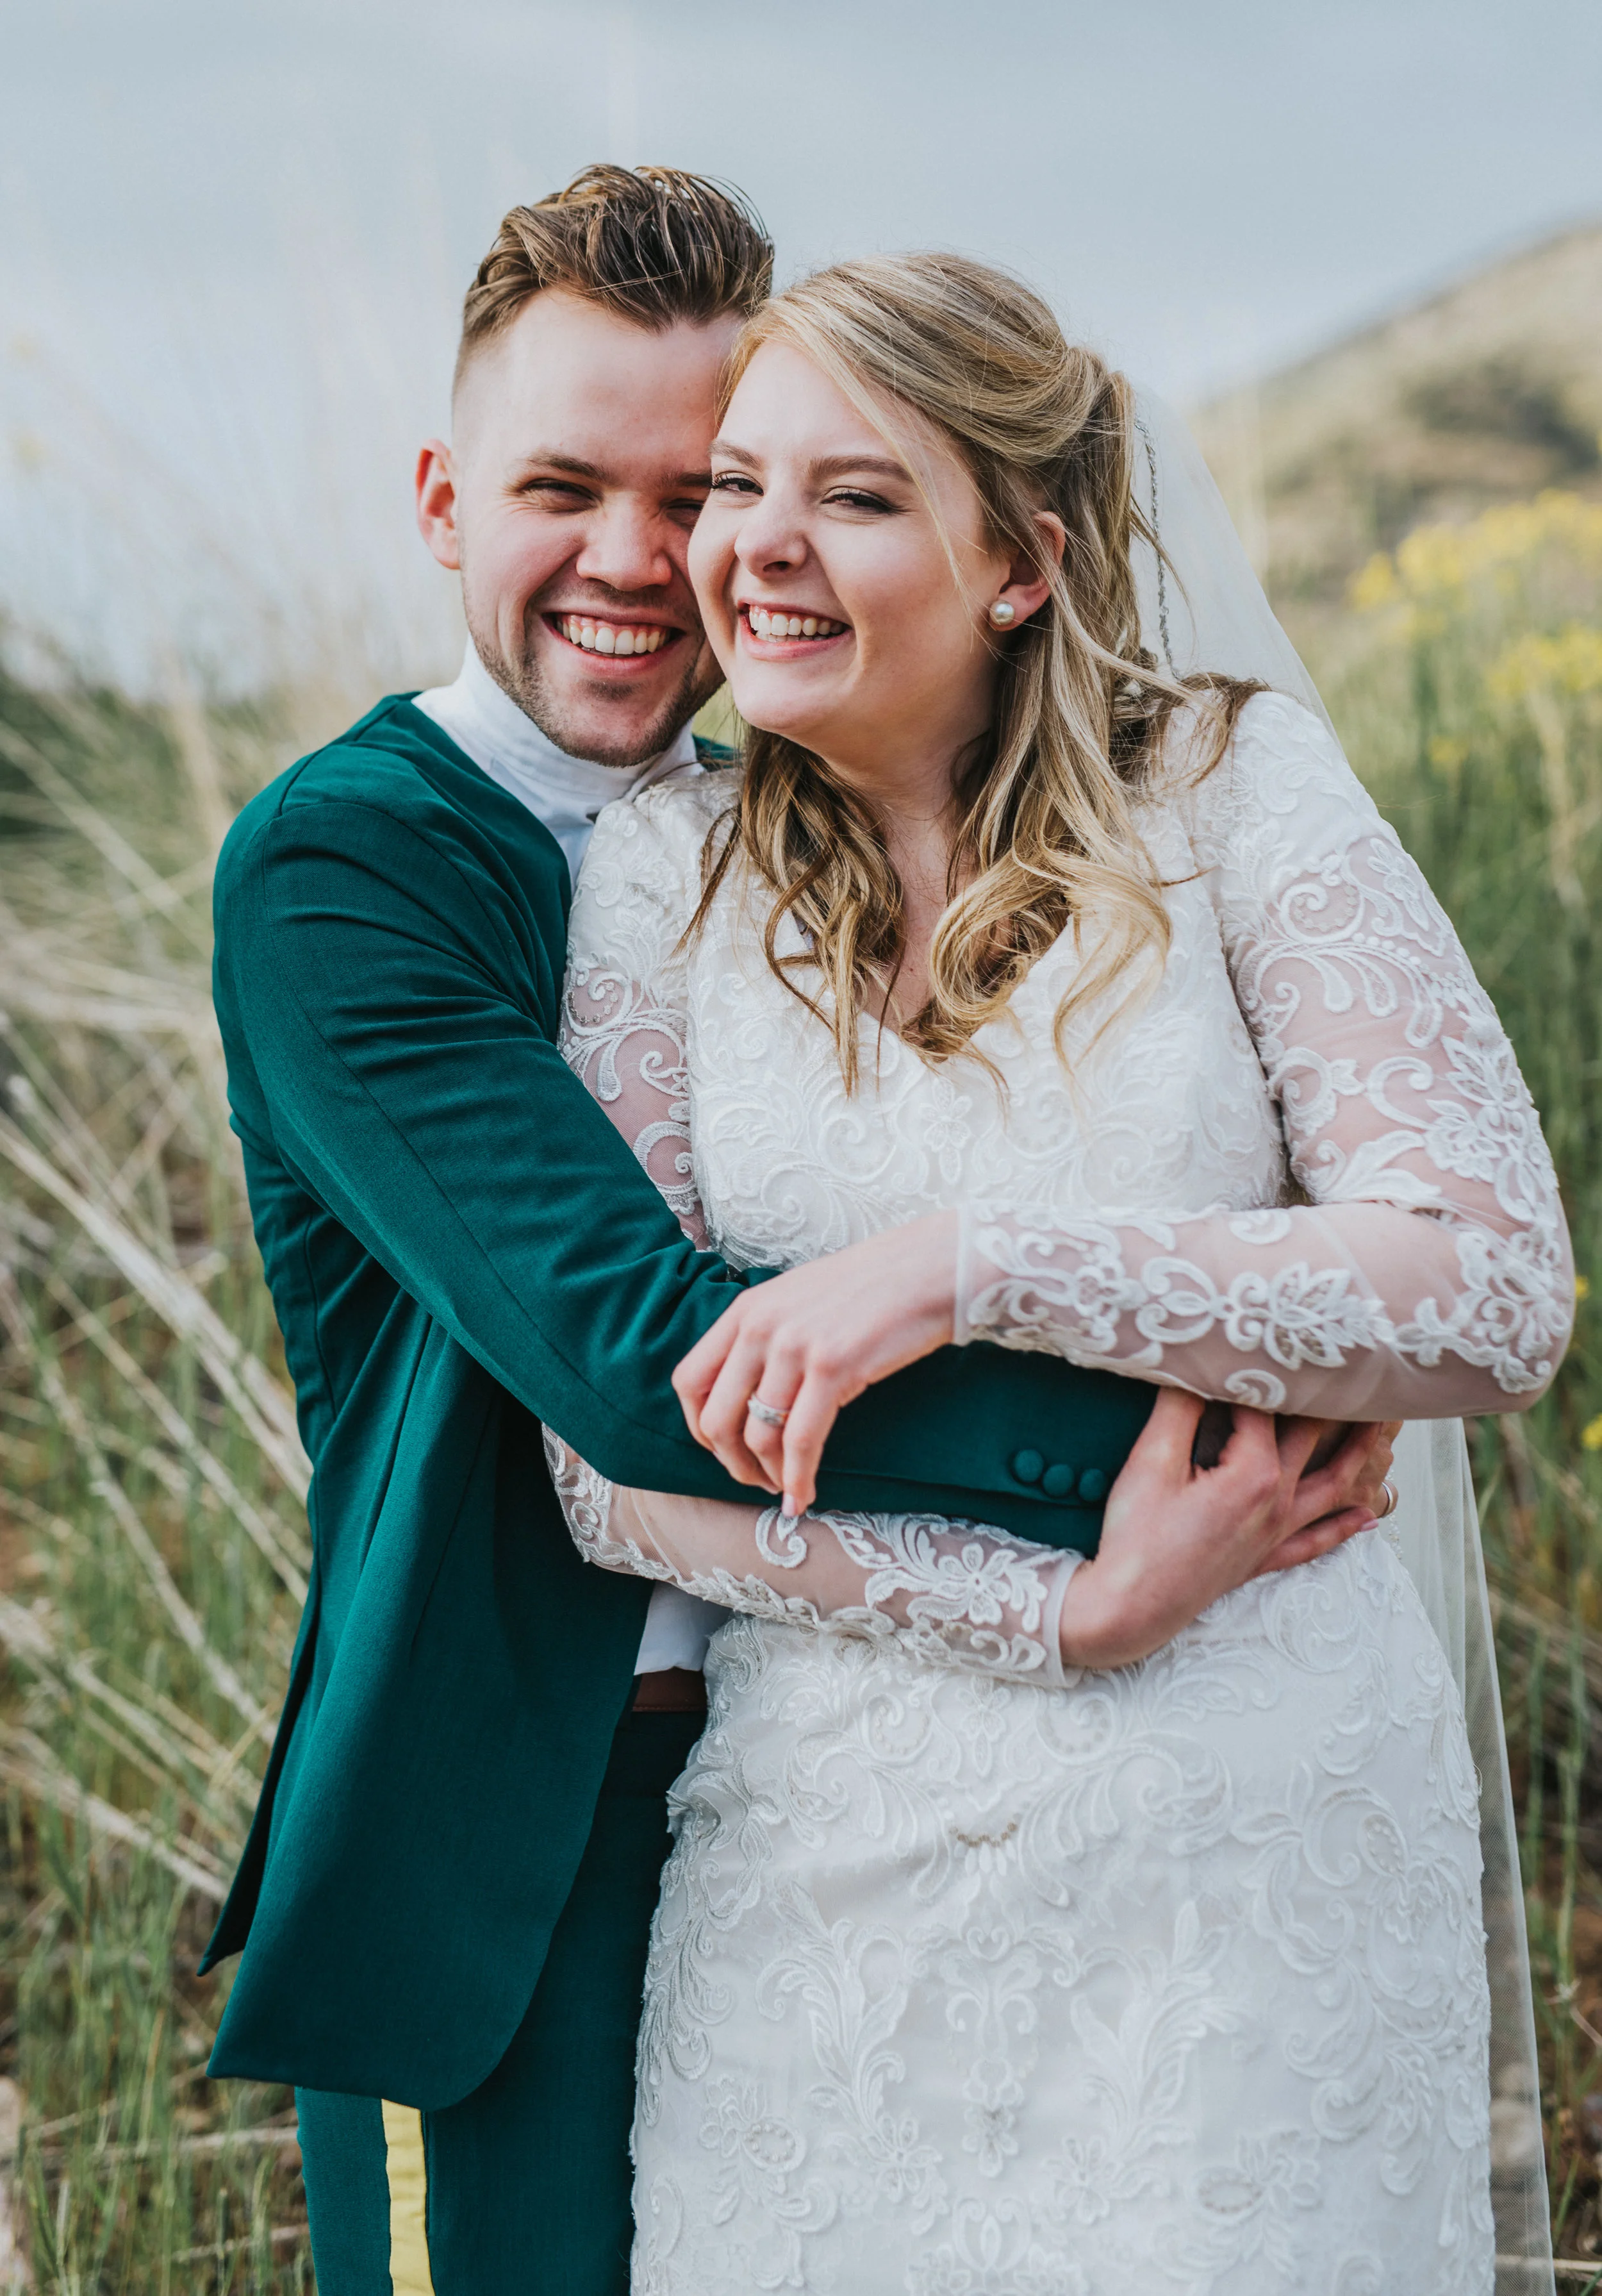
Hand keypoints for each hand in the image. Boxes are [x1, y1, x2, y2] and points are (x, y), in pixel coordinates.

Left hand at [672, 1210, 959, 1508]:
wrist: (928, 1268)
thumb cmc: (870, 1288)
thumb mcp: (798, 1300)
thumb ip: (765, 1337)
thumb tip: (748, 1395)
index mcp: (745, 1310)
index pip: (689, 1380)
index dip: (697, 1426)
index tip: (720, 1450)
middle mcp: (760, 1327)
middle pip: (715, 1417)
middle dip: (730, 1463)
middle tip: (753, 1480)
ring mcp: (794, 1346)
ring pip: (758, 1436)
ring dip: (769, 1476)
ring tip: (786, 1490)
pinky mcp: (833, 1366)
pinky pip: (802, 1440)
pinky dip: (799, 1477)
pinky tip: (806, 1495)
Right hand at [1057, 1390, 1387, 1669]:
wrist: (1131, 1609)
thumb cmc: (1137, 1534)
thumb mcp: (1151, 1460)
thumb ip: (1179, 1407)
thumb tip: (1195, 1364)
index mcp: (1254, 1472)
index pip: (1262, 1406)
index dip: (1256, 1373)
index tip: (1261, 1341)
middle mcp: (1277, 1501)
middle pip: (1311, 1438)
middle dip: (1332, 1402)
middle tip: (1357, 1369)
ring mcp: (1275, 1533)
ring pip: (1332, 1486)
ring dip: (1359, 1456)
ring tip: (1384, 1430)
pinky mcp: (1264, 1559)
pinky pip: (1317, 1541)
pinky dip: (1345, 1528)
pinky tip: (1368, 1518)